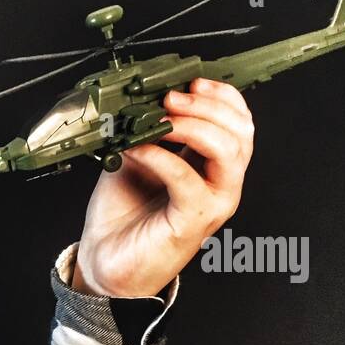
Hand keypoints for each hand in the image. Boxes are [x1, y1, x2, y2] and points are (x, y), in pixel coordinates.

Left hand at [72, 77, 254, 297]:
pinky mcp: (192, 222)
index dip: (220, 96)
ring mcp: (212, 204)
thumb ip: (148, 131)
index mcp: (210, 166)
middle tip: (170, 99)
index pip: (238, 121)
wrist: (104, 262)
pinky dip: (162, 156)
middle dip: (206, 106)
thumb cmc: (122, 216)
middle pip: (241, 131)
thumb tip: (145, 98)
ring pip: (228, 151)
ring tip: (159, 120)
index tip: (190, 82)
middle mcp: (220, 184)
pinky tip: (138, 149)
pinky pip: (188, 179)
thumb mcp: (136, 159)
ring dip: (193, 126)